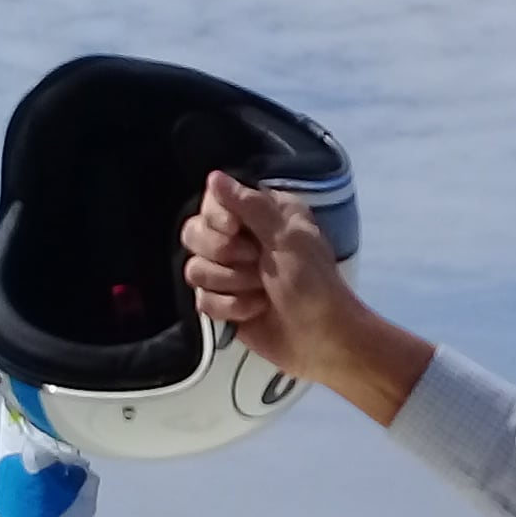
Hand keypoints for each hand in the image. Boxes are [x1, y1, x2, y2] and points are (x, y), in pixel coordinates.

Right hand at [180, 172, 427, 422]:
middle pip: (194, 234)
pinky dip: (230, 307)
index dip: (217, 218)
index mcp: (261, 214)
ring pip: (195, 269)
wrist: (321, 339)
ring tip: (261, 291)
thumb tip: (214, 176)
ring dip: (231, 283)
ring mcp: (230, 272)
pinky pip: (201, 300)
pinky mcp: (224, 304)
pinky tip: (255, 310)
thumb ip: (249, 205)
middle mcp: (242, 238)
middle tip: (256, 263)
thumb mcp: (288, 237)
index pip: (212, 202)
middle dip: (223, 254)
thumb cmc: (313, 283)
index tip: (235, 229)